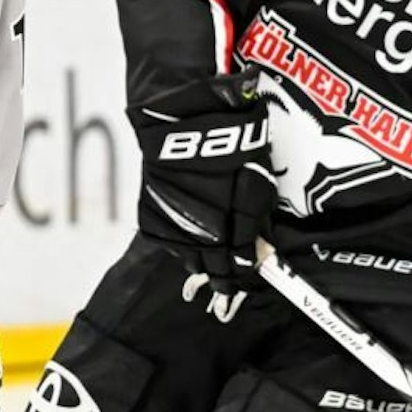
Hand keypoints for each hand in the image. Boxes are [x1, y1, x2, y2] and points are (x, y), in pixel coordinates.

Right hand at [132, 71, 274, 321]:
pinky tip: (185, 247)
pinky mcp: (152, 209)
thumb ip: (256, 214)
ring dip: (199, 266)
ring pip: (189, 256)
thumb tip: (259, 246)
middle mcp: (201, 224)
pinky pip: (166, 239)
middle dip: (222, 282)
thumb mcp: (256, 170)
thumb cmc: (228, 131)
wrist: (179, 110)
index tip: (247, 288)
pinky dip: (177, 246)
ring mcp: (174, 219)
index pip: (239, 262)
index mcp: (232, 216)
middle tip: (225, 301)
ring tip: (204, 281)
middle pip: (213, 267)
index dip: (245, 278)